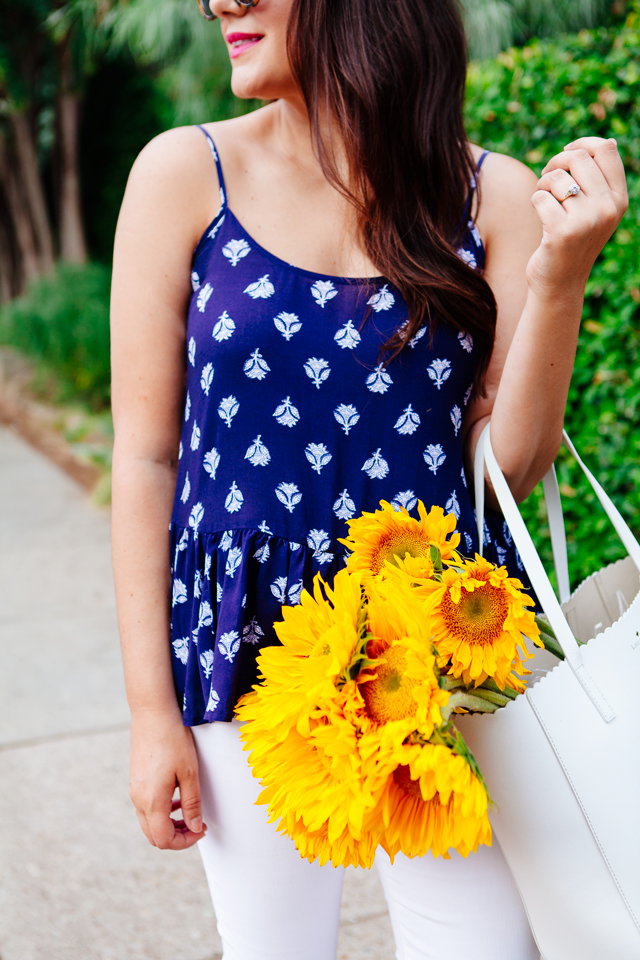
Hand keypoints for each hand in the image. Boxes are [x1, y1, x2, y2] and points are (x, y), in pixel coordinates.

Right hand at [129, 709, 206, 849]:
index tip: (201, 829)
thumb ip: (192, 804)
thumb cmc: (173, 739)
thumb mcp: (189, 772)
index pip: (164, 839)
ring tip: (189, 811)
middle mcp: (138, 799)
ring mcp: (135, 790)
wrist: (152, 712)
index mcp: (152, 801)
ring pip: (149, 822)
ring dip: (169, 824)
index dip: (185, 842)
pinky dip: (162, 811)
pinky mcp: (136, 780)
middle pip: (154, 835)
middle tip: (197, 824)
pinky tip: (177, 797)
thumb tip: (195, 827)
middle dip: (177, 836)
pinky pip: (146, 807)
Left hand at [526, 137, 627, 297]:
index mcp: (619, 199)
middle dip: (556, 163)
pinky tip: (540, 215)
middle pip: (577, 158)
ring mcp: (586, 221)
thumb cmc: (573, 241)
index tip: (566, 151)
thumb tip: (605, 141)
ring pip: (556, 177)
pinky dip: (535, 201)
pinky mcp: (561, 232)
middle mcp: (607, 209)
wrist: (560, 283)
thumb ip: (600, 181)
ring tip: (544, 199)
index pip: (605, 149)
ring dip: (543, 183)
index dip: (581, 143)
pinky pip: (540, 197)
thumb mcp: (596, 211)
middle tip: (547, 178)